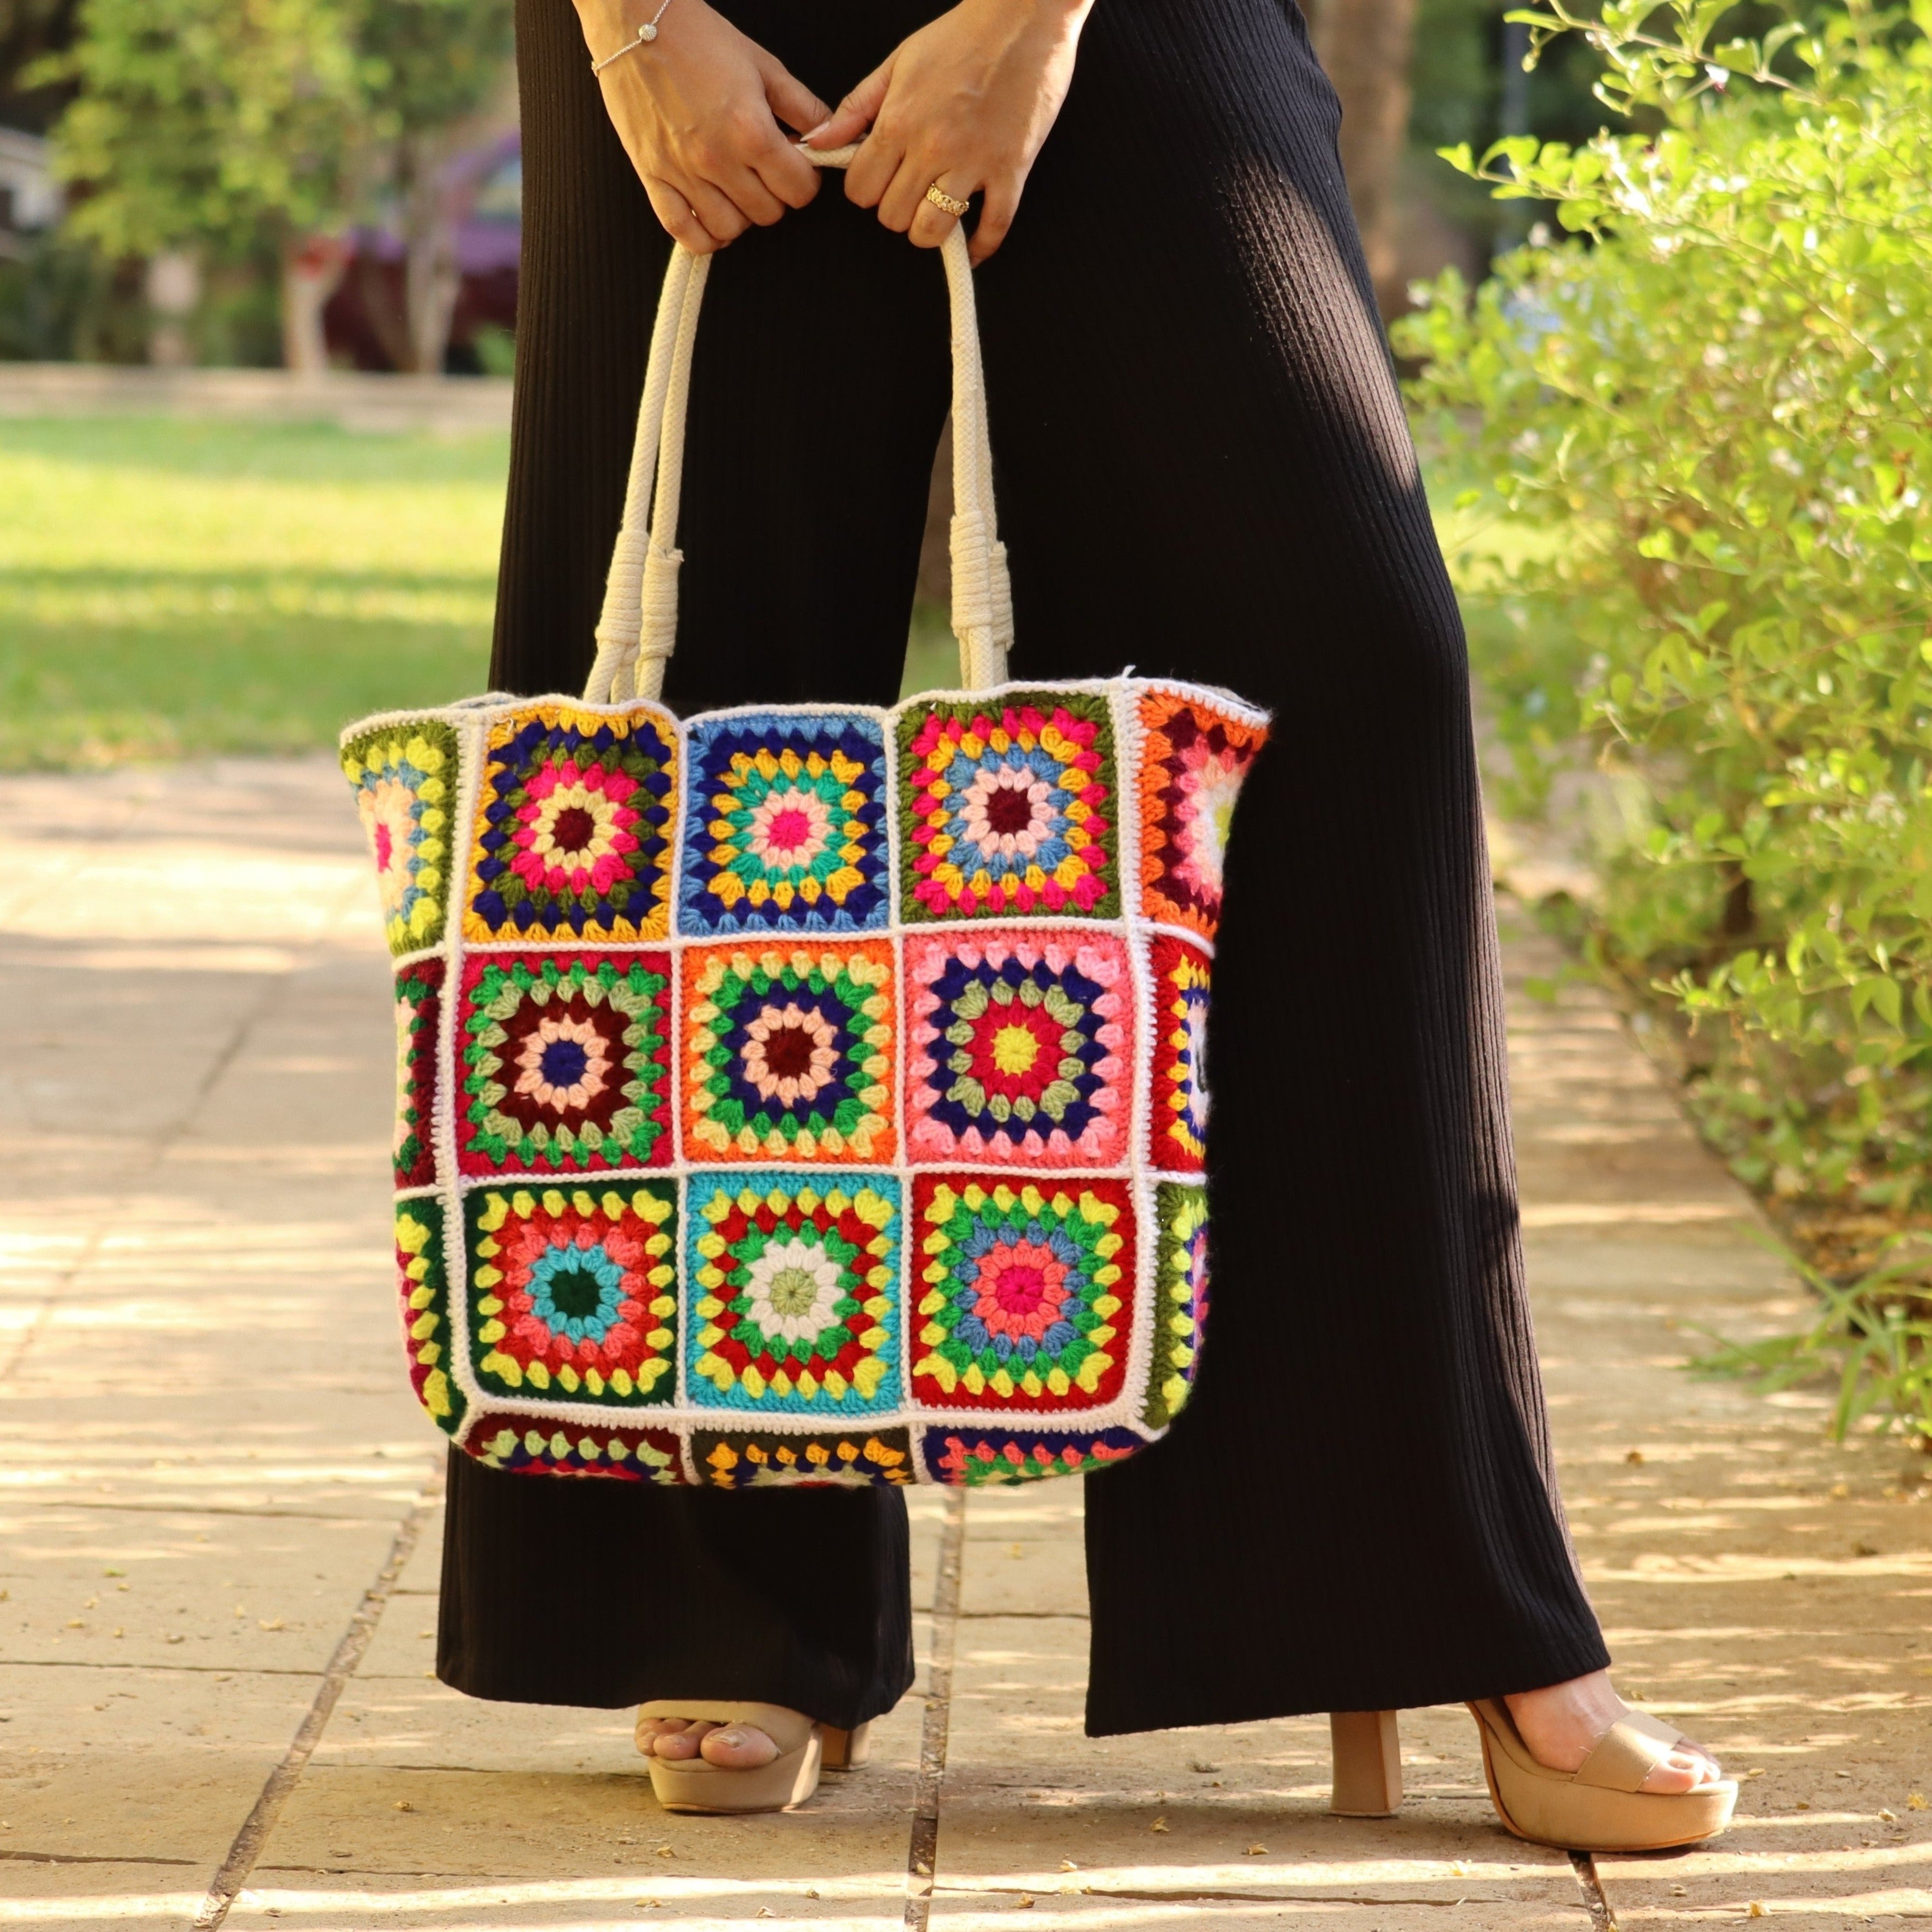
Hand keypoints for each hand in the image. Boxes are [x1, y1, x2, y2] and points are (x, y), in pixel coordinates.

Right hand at [574, 0, 831, 251]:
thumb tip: (827, 135)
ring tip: (736, 189)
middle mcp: (717, 158)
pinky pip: (683, 233)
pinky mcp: (653, 177)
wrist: (636, 22)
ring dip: (740, 216)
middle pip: (767, 214)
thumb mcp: (763, 66)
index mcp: (750, 130)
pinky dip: (702, 237)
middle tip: (763, 172)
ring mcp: (683, 172)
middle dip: (774, 196)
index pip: (799, 190)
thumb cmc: (697, 38)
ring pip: (730, 229)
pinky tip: (711, 218)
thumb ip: (801, 106)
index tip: (795, 169)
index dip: (804, 182)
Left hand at [804, 0, 1093, 263]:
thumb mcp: (897, 63)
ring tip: (935, 210)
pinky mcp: (1011, 170)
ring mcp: (973, 162)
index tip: (879, 180)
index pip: (861, 189)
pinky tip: (971, 246)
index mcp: (899, 121)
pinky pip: (993, 228)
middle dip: (895, 210)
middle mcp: (932, 147)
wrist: (1022, 18)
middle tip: (909, 191)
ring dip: (928, 230)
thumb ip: (855, 108)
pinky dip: (979, 246)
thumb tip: (818, 142)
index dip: (865, 191)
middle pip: (892, 216)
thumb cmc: (961, 36)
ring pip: (932, 230)